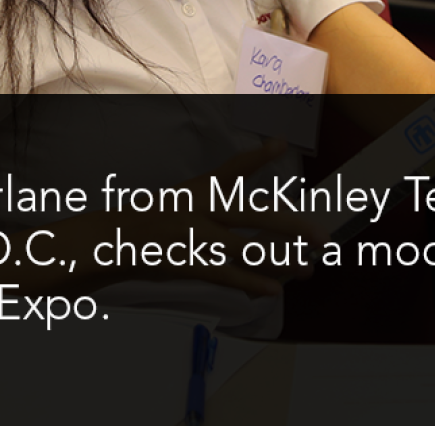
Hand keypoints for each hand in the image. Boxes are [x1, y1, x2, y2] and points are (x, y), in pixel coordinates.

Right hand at [90, 138, 328, 295]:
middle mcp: (200, 209)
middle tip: (321, 236)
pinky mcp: (187, 264)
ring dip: (280, 260)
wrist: (113, 241)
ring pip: (246, 248)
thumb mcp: (185, 199)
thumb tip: (260, 216)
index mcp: (199, 189)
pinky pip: (226, 275)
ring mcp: (194, 237)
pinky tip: (274, 291)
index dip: (256, 156)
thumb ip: (218, 204)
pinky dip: (251, 283)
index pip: (231, 168)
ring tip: (308, 269)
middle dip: (291, 226)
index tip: (281, 143)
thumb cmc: (154, 219)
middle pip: (252, 214)